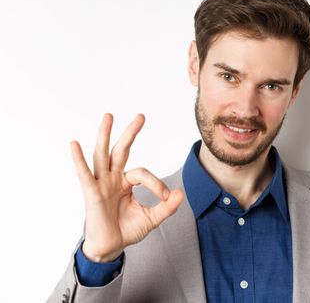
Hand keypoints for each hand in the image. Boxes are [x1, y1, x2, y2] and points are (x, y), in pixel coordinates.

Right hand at [70, 113, 183, 262]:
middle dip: (130, 133)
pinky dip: (78, 159)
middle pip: (120, 150)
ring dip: (105, 135)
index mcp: (126, 182)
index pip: (143, 173)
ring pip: (102, 155)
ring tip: (108, 116)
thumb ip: (167, 207)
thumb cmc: (127, 231)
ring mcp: (101, 184)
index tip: (167, 197)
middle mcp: (112, 179)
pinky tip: (74, 144)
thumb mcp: (152, 218)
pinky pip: (84, 174)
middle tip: (141, 116)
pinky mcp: (91, 193)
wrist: (110, 248)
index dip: (157, 183)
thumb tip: (181, 194)